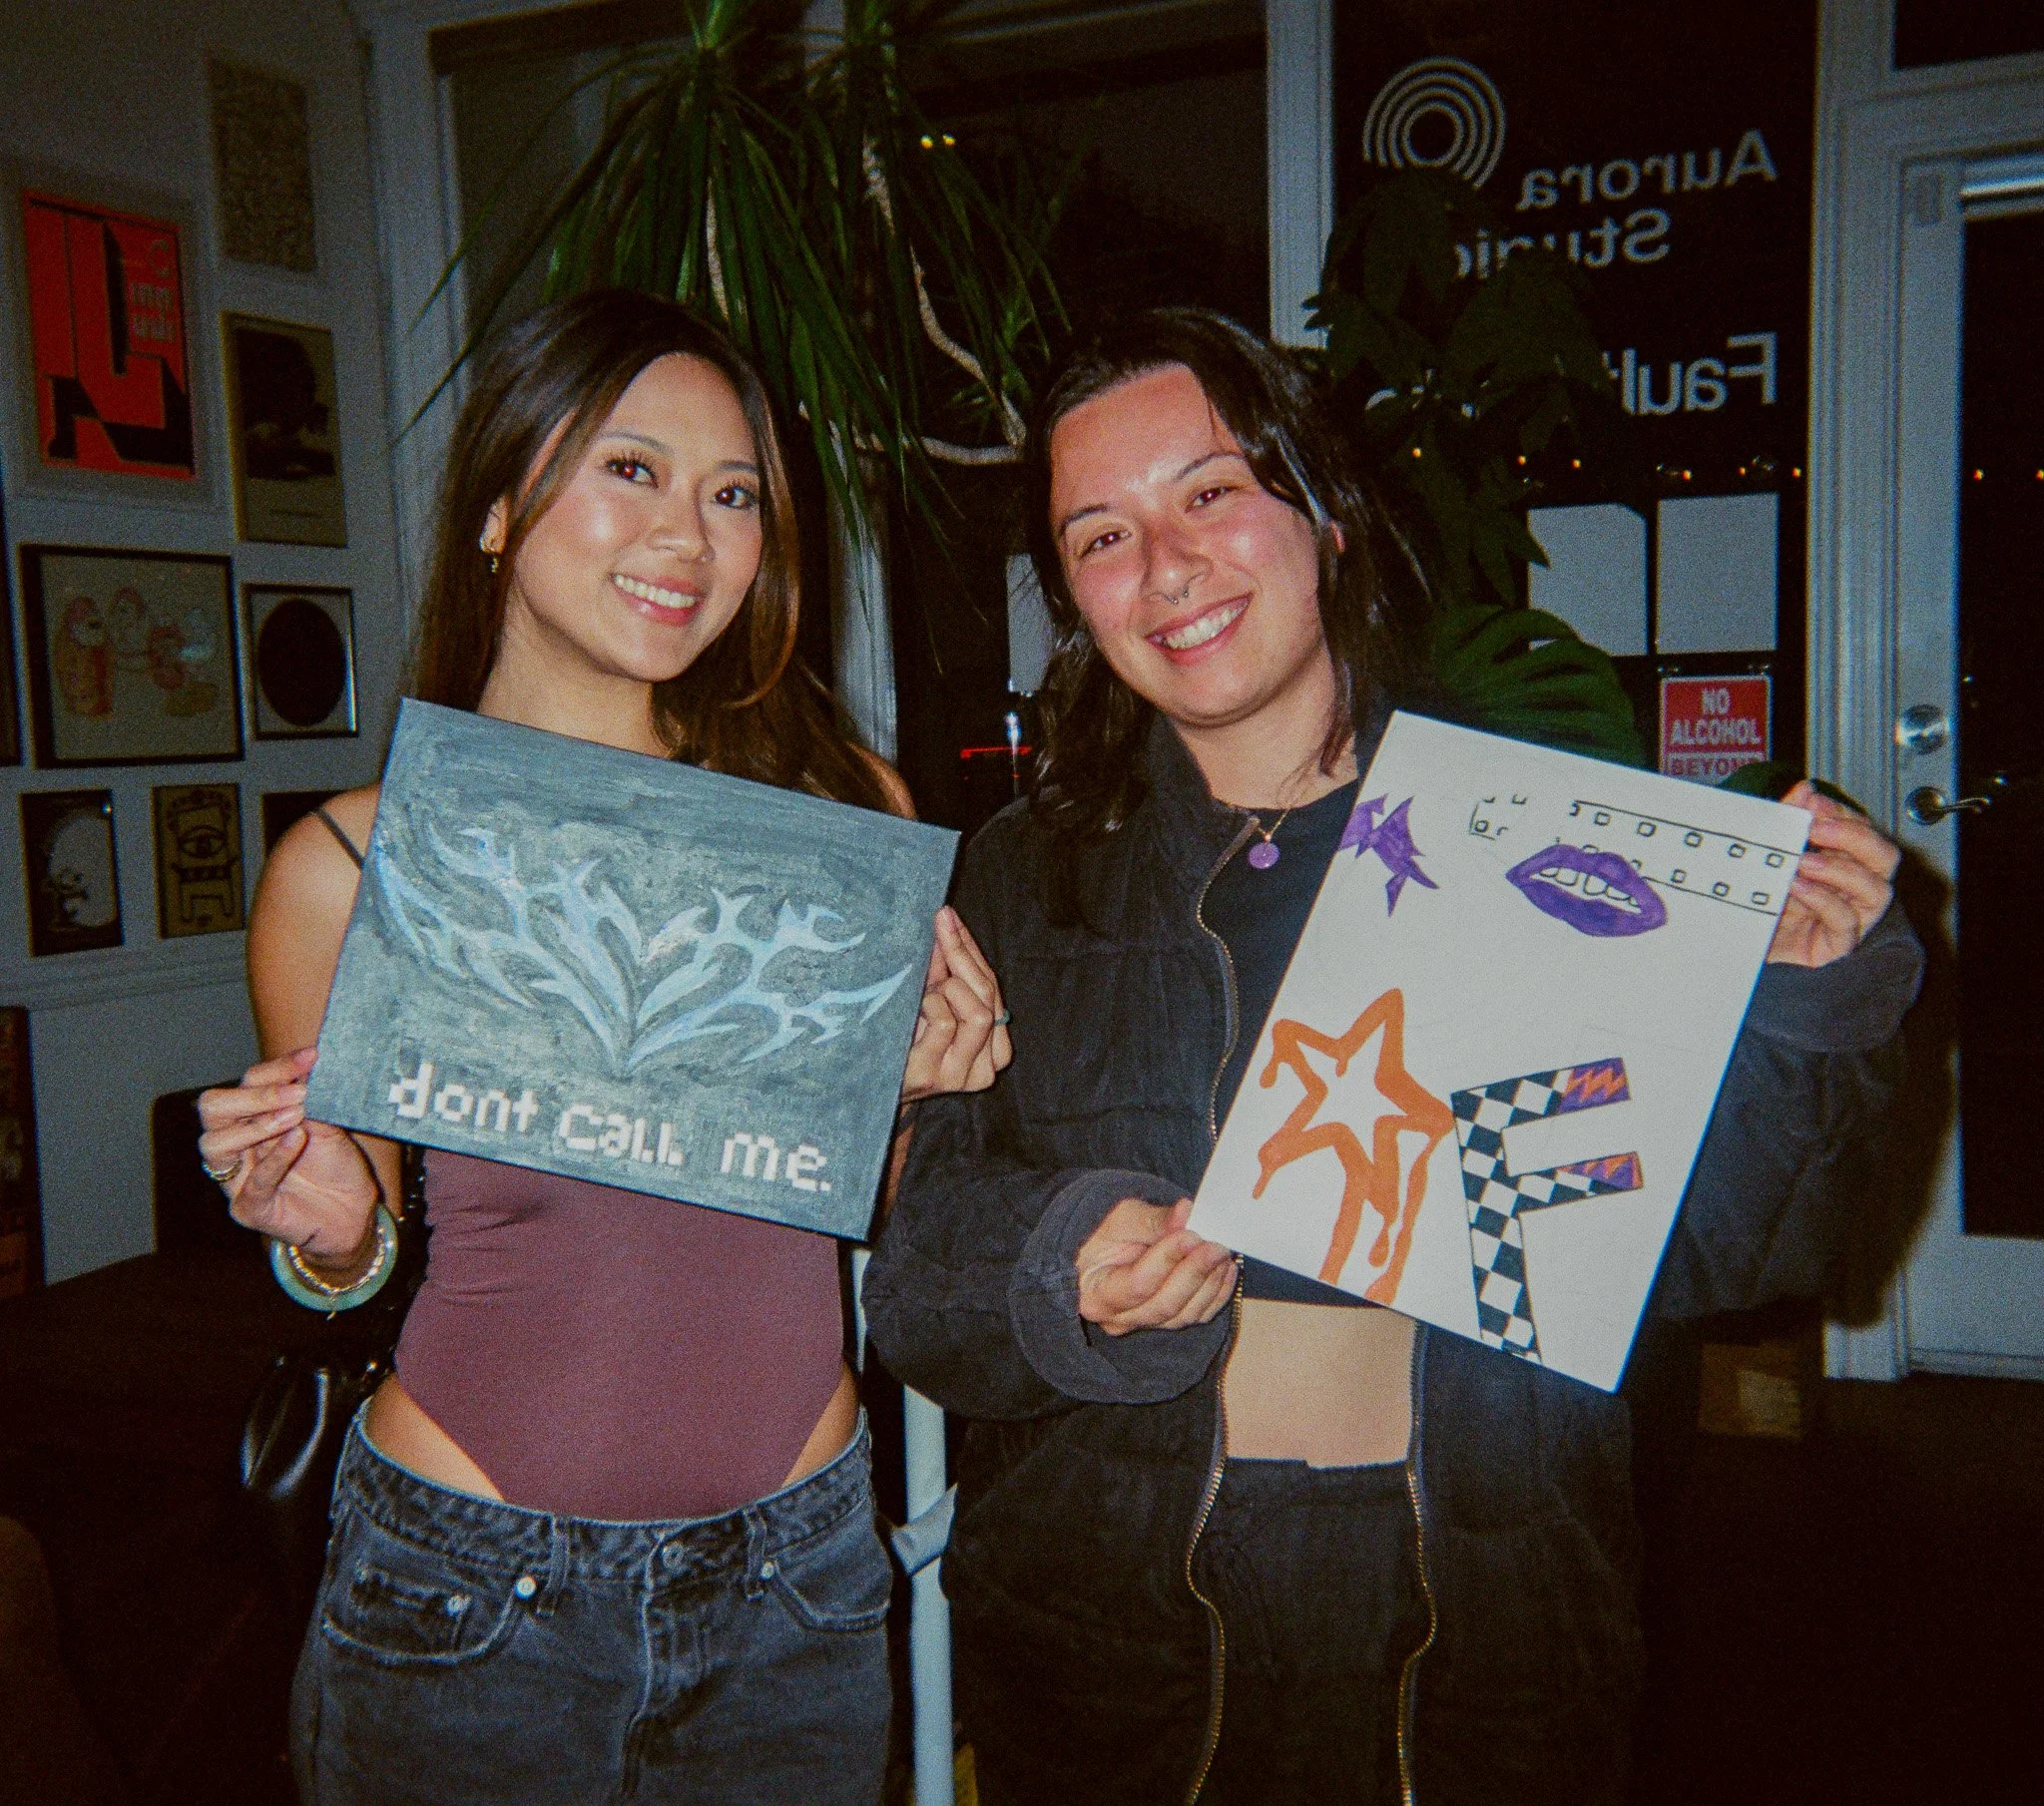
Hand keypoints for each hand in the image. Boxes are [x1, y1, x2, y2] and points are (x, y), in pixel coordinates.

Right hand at [196, 1048, 377, 1263]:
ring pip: (215, 1144)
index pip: (247, 1083)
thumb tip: (308, 1067)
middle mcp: (237, 1144)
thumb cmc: (335, 1166)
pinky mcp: (250, 1208)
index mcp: (252, 1117)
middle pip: (214, 1108)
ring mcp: (237, 1178)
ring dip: (257, 1124)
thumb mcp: (328, 1124)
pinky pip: (252, 1182)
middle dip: (254, 1095)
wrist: (353, 1212)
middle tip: (296, 1092)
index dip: (277, 1068)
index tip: (311, 1057)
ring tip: (295, 1116)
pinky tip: (297, 1140)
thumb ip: (313, 1101)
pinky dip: (274, 1158)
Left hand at [899, 906, 1012, 1102]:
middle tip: (936, 929)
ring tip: (921, 995)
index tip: (948, 917)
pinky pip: (945, 1023)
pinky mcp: (933, 1077)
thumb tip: (946, 919)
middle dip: (960, 956)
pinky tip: (912, 1012)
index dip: (970, 949)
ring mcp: (961, 1076)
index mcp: (996, 1047)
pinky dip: (929, 1007)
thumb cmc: (904, 1038)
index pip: (991, 986)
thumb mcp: (931, 1000)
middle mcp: (987, 1066)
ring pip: (976, 1011)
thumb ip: (946, 969)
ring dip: (945, 991)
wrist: (867, 1085)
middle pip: (988, 995)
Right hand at [1075, 1197, 1237, 1336]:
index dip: (1167, 1260)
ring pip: (1183, 1314)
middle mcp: (1116, 1318)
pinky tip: (1226, 1269)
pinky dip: (1216, 1294)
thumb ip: (1153, 1219)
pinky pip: (1197, 1316)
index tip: (1190, 1235)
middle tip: (1216, 1245)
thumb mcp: (1121, 1217)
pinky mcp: (1166, 1323)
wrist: (1105, 1246)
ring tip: (1222, 1252)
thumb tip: (1187, 1213)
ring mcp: (1142, 1324)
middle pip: (1164, 1304)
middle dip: (1194, 1273)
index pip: (1138, 1284)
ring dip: (1209, 1283)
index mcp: (1096, 1294)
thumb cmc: (1104, 1232)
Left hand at [1766, 781, 1901, 967]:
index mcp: (1841, 863)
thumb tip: (1803, 789)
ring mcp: (1851, 917)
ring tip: (1803, 860)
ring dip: (1840, 869)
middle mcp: (1853, 888)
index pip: (1859, 830)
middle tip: (1818, 827)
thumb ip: (1786, 822)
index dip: (1841, 813)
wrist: (1737, 947)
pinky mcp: (1838, 944)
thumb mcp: (1769, 859)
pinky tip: (1797, 887)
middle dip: (1854, 836)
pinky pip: (1845, 921)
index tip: (1811, 802)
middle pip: (1883, 856)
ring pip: (1876, 889)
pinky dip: (1822, 899)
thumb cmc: (1760, 904)